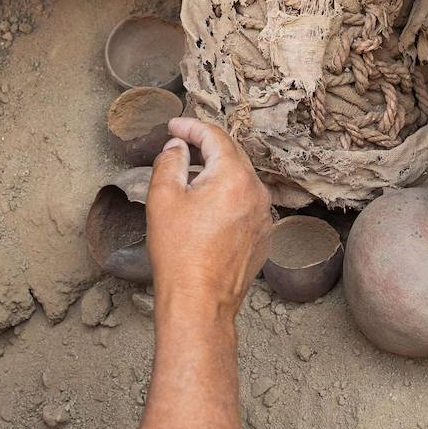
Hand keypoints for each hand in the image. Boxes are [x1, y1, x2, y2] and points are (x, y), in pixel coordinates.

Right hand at [146, 118, 272, 319]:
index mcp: (234, 176)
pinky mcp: (263, 235)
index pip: (215, 136)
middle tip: (180, 144)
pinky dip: (228, 196)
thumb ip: (169, 162)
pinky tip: (207, 206)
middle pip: (231, 155)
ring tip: (190, 175)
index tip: (173, 126)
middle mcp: (256, 192)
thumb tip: (177, 148)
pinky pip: (246, 203)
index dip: (191, 126)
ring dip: (217, 172)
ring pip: (240, 180)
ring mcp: (264, 215)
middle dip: (205, 146)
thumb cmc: (180, 253)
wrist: (200, 302)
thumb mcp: (163, 198)